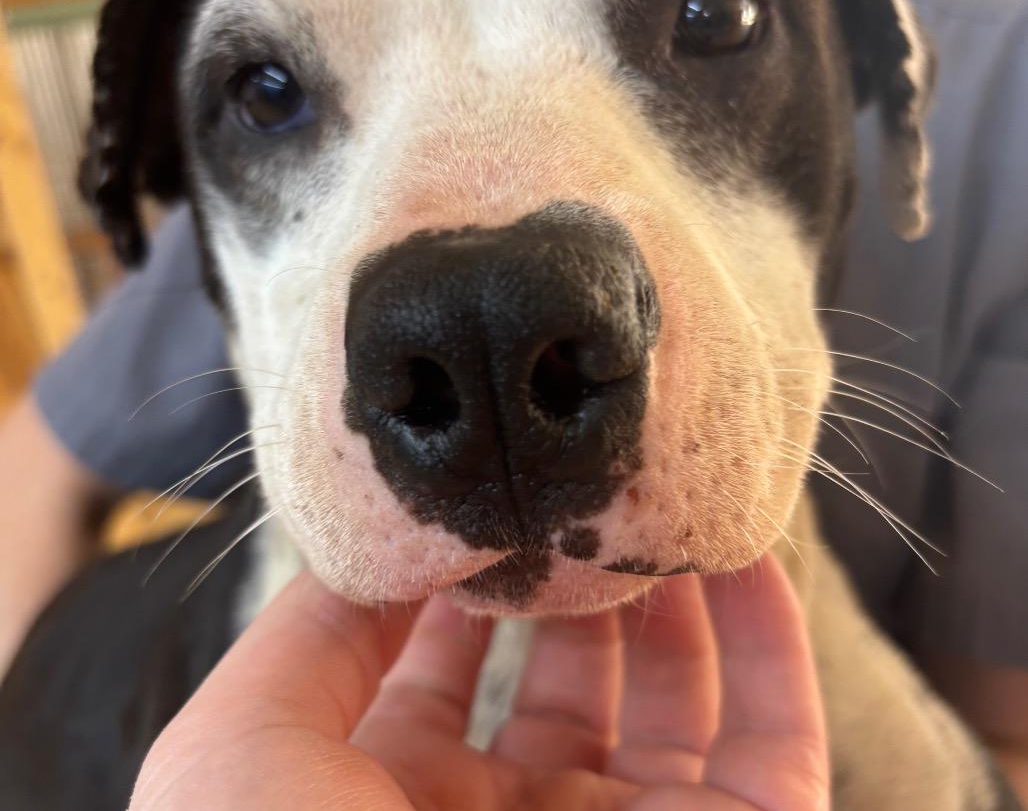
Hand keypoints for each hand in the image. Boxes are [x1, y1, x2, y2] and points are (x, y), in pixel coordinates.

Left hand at [130, 554, 826, 809]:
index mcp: (398, 808)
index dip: (464, 574)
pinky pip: (778, 739)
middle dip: (572, 571)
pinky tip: (742, 553)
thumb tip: (375, 541)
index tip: (488, 486)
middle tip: (583, 479)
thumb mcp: (240, 751)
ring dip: (671, 593)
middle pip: (562, 671)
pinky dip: (769, 641)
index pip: (441, 664)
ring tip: (659, 496)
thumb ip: (306, 636)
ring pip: (672, 696)